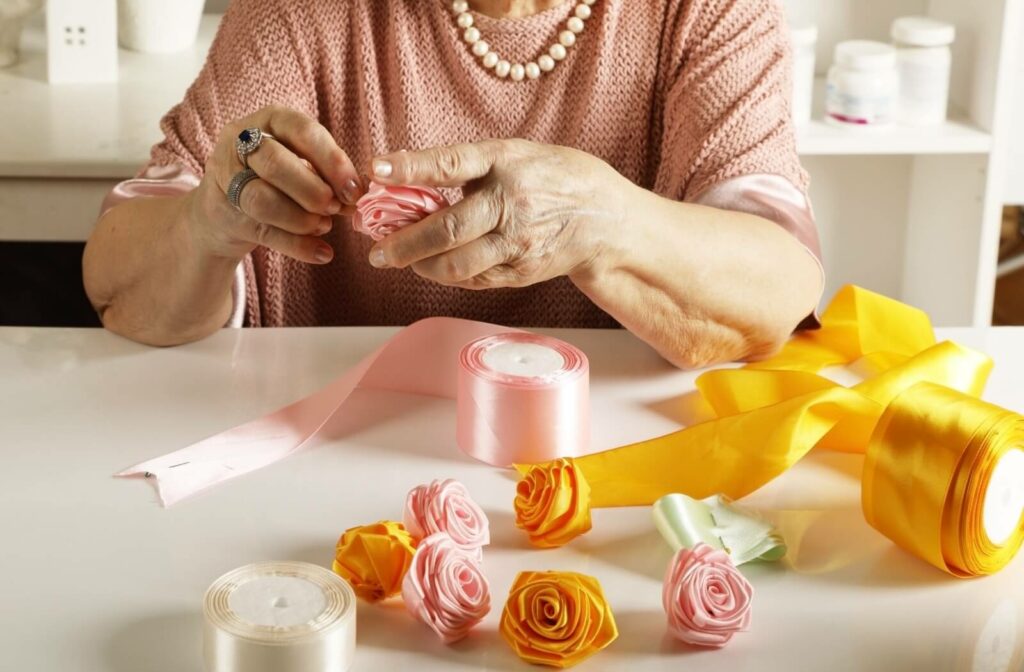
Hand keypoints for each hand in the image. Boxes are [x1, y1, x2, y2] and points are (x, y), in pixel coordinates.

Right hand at [190, 105, 364, 264]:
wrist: (225, 210)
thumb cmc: (276, 179)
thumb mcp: (303, 165)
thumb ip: (329, 176)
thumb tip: (359, 194)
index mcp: (271, 121)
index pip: (302, 132)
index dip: (332, 162)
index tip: (354, 190)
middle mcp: (240, 143)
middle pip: (275, 163)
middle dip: (313, 191)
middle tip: (335, 209)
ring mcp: (226, 179)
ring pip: (262, 199)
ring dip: (301, 219)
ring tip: (324, 226)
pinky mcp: (223, 215)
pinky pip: (262, 232)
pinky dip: (297, 246)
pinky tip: (322, 253)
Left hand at [365, 139, 630, 288]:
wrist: (606, 220)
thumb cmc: (554, 178)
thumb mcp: (518, 154)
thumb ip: (472, 167)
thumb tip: (411, 179)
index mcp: (507, 162)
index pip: (452, 164)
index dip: (412, 167)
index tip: (376, 170)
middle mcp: (512, 203)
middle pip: (446, 230)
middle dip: (403, 243)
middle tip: (376, 251)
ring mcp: (517, 243)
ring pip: (456, 265)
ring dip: (420, 266)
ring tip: (401, 261)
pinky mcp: (521, 272)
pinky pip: (473, 280)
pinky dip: (447, 276)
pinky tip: (434, 267)